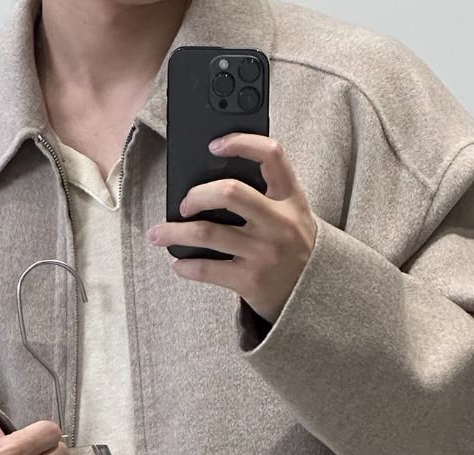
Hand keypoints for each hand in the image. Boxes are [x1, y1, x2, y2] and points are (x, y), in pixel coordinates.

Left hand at [145, 132, 317, 325]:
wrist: (315, 294)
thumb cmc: (294, 245)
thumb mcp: (293, 212)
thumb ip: (266, 193)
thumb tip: (211, 181)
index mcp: (290, 197)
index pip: (271, 155)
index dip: (241, 142)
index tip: (214, 145)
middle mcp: (278, 222)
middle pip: (230, 192)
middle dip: (197, 194)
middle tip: (184, 204)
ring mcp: (264, 252)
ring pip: (208, 233)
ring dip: (174, 232)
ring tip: (157, 234)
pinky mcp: (251, 280)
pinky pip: (207, 269)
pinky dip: (186, 266)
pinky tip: (178, 264)